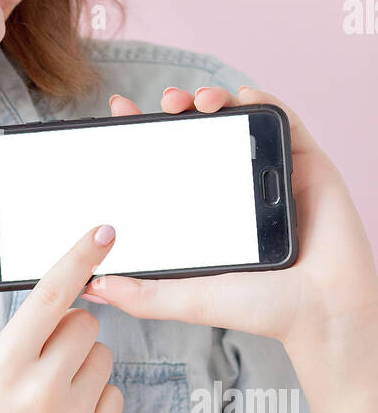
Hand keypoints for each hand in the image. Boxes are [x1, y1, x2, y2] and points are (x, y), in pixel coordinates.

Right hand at [0, 226, 122, 412]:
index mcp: (4, 363)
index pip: (51, 295)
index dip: (79, 258)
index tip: (106, 231)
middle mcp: (39, 393)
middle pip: (85, 323)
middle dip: (66, 329)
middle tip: (37, 354)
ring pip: (105, 356)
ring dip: (81, 362)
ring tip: (46, 386)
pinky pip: (115, 393)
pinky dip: (94, 396)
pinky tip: (60, 412)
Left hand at [83, 84, 377, 352]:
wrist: (323, 314)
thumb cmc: (262, 309)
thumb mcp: (187, 299)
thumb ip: (141, 293)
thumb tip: (91, 286)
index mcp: (206, 209)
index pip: (166, 160)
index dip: (142, 133)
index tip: (118, 113)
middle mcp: (235, 186)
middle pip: (199, 132)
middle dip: (175, 109)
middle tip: (160, 106)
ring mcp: (269, 173)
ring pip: (237, 119)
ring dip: (212, 99)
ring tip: (194, 102)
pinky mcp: (307, 163)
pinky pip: (283, 120)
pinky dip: (260, 100)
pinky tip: (241, 97)